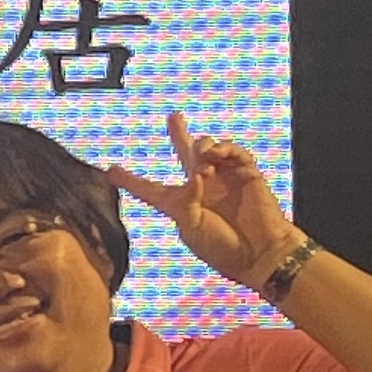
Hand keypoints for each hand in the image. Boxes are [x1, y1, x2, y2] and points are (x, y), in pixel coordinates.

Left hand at [107, 111, 297, 285]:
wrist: (261, 255)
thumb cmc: (223, 248)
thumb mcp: (191, 226)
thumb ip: (186, 200)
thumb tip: (195, 175)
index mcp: (182, 204)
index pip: (151, 189)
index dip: (131, 181)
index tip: (110, 171)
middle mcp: (202, 187)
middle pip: (187, 154)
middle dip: (179, 134)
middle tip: (174, 116)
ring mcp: (225, 179)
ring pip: (209, 149)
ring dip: (201, 148)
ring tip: (203, 158)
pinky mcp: (247, 175)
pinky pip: (236, 153)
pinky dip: (225, 149)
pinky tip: (216, 154)